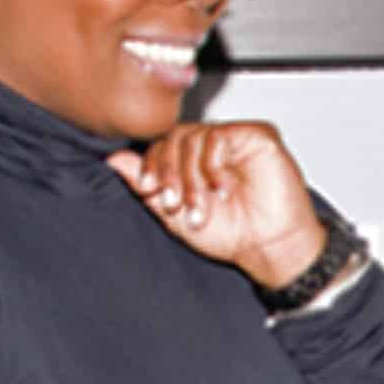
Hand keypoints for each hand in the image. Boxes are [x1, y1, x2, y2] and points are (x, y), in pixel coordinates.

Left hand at [108, 120, 322, 286]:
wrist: (270, 248)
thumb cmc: (233, 235)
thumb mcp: (175, 215)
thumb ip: (145, 186)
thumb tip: (113, 160)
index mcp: (196, 160)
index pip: (164, 144)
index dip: (152, 164)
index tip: (149, 190)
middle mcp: (215, 146)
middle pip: (175, 137)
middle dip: (169, 173)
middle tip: (176, 204)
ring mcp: (236, 139)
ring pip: (194, 136)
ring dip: (190, 176)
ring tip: (202, 207)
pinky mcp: (258, 136)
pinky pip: (219, 135)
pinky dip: (213, 164)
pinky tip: (223, 188)